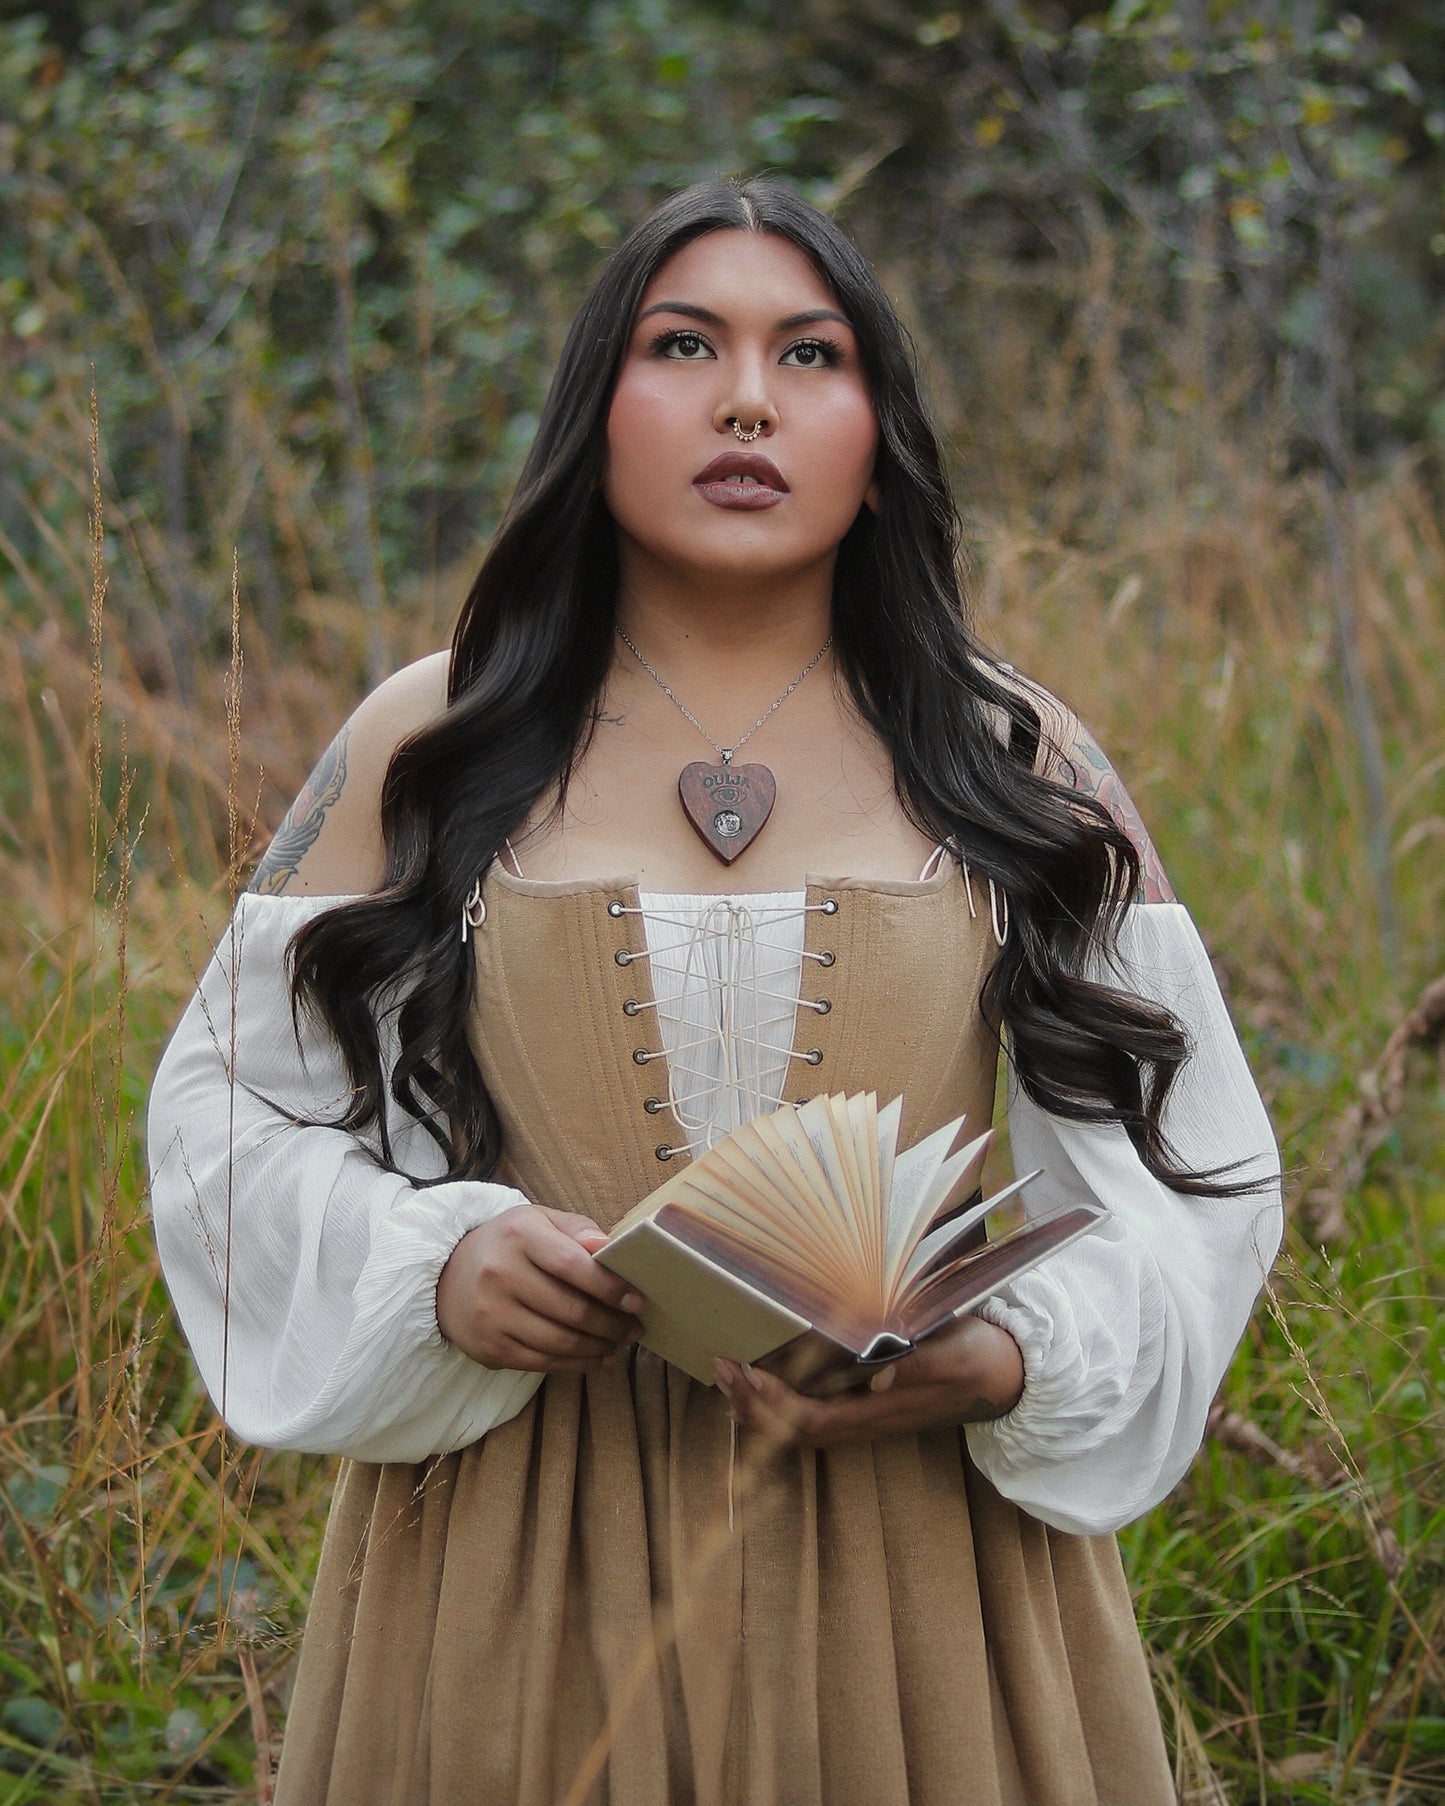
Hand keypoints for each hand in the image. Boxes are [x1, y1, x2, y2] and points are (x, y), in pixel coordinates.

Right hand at [436, 1205, 643, 1373]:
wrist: (446, 1277)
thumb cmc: (507, 1246)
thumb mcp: (538, 1221)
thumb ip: (577, 1229)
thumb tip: (610, 1248)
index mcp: (519, 1236)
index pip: (574, 1266)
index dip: (611, 1287)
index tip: (638, 1300)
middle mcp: (500, 1275)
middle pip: (572, 1309)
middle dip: (613, 1323)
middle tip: (635, 1328)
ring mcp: (492, 1315)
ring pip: (561, 1341)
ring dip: (600, 1347)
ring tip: (619, 1343)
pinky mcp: (490, 1349)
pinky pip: (544, 1363)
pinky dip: (578, 1364)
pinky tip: (598, 1358)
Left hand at [712, 1314, 1024, 1448]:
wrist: (1009, 1377)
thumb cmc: (981, 1360)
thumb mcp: (956, 1354)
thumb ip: (921, 1364)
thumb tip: (882, 1375)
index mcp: (881, 1412)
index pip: (812, 1420)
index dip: (773, 1403)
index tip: (745, 1372)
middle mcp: (866, 1421)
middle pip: (794, 1431)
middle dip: (751, 1404)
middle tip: (720, 1365)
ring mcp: (866, 1416)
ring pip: (800, 1426)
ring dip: (760, 1405)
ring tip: (730, 1373)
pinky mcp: (869, 1405)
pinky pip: (813, 1412)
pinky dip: (780, 1399)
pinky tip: (765, 1376)